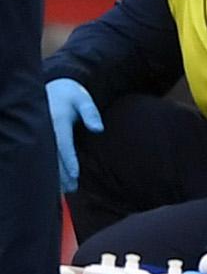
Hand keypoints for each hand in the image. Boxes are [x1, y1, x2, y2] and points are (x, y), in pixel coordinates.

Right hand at [47, 78, 102, 194]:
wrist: (52, 84)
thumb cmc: (71, 93)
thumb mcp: (83, 99)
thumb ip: (91, 113)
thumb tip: (99, 130)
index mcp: (57, 121)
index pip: (63, 145)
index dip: (69, 161)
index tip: (75, 175)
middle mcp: (47, 130)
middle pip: (53, 157)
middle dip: (62, 174)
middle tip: (72, 189)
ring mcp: (42, 134)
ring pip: (47, 159)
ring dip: (55, 175)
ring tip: (66, 190)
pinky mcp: (41, 137)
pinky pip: (45, 155)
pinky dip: (50, 168)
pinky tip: (56, 180)